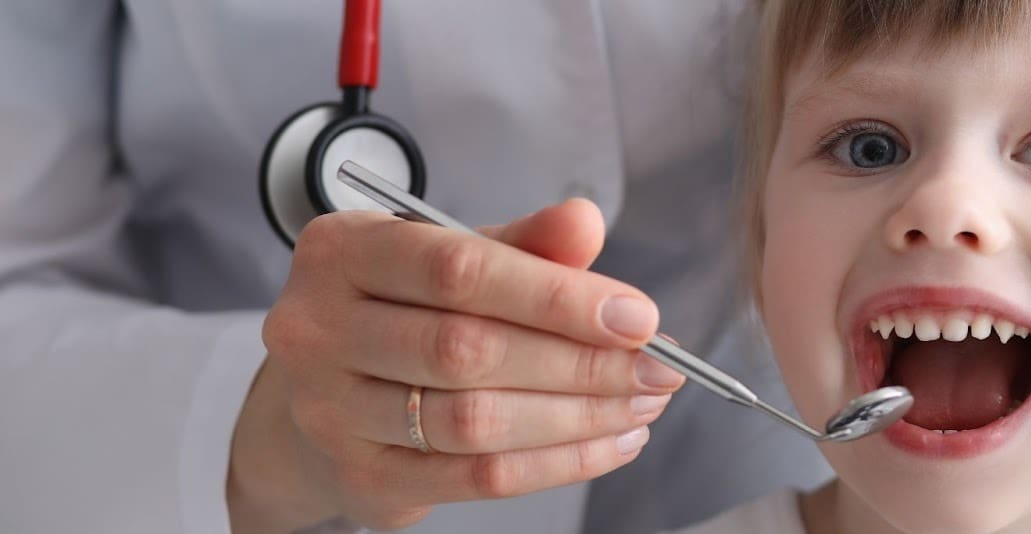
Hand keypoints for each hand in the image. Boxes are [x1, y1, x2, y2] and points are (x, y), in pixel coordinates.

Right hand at [229, 199, 685, 531]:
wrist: (325, 391)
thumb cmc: (404, 310)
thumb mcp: (454, 256)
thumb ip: (524, 242)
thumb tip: (585, 221)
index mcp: (344, 251)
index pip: (460, 270)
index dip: (557, 296)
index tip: (637, 315)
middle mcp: (318, 328)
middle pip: (470, 350)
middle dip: (583, 362)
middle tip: (658, 369)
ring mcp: (330, 410)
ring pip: (476, 420)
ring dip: (579, 417)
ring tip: (642, 405)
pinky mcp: (361, 476)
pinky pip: (477, 478)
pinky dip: (558, 462)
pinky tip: (609, 443)